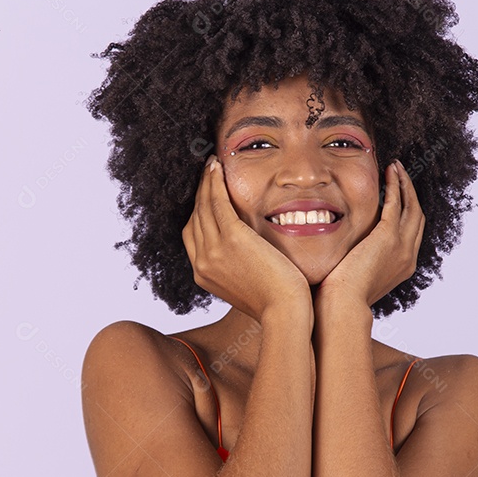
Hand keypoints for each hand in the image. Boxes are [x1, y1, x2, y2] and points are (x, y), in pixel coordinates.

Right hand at [182, 157, 310, 321]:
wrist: (284, 312)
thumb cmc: (275, 302)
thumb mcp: (246, 286)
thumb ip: (237, 268)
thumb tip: (243, 257)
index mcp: (203, 274)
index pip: (192, 235)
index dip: (197, 211)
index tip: (206, 194)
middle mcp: (202, 262)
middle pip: (195, 217)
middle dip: (199, 192)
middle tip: (207, 171)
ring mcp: (214, 251)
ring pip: (203, 206)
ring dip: (206, 181)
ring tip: (212, 164)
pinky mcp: (232, 239)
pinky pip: (217, 203)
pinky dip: (214, 182)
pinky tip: (218, 167)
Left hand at [317, 159, 424, 307]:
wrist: (343, 305)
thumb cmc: (343, 297)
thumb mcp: (361, 278)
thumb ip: (363, 263)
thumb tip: (349, 255)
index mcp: (404, 266)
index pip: (413, 232)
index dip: (408, 211)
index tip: (399, 195)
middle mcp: (409, 255)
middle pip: (417, 216)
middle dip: (411, 193)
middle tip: (401, 175)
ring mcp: (401, 245)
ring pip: (411, 206)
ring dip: (405, 184)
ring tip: (396, 167)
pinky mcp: (388, 236)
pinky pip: (396, 204)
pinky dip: (395, 186)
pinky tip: (389, 173)